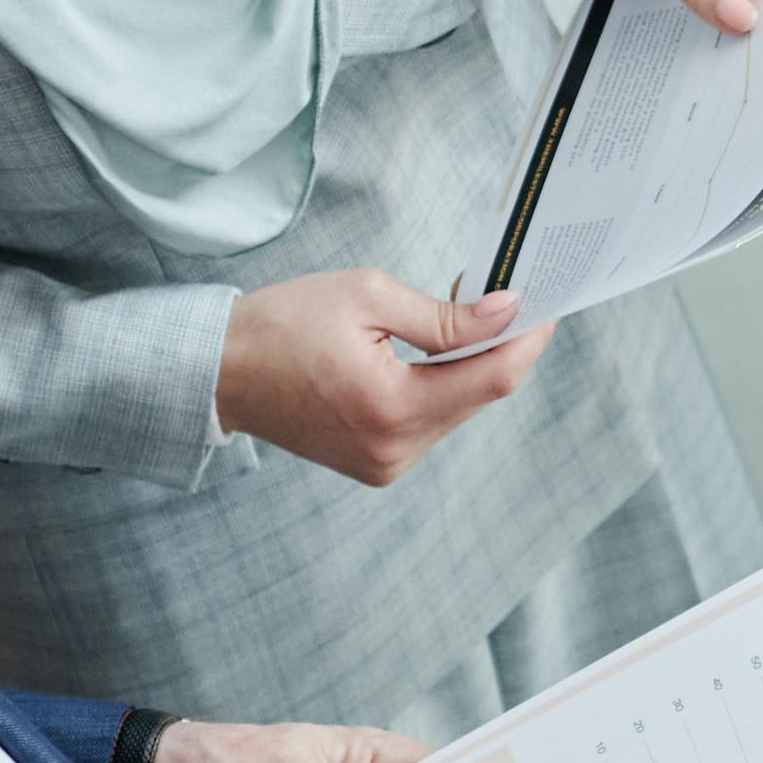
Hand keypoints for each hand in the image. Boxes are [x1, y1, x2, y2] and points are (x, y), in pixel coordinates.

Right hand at [218, 271, 547, 486]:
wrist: (215, 373)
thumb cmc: (280, 325)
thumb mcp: (366, 297)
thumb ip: (444, 315)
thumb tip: (505, 313)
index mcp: (391, 409)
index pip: (492, 379)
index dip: (527, 340)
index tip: (547, 304)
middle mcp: (394, 449)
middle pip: (480, 397)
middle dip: (501, 347)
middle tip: (506, 298)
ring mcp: (384, 464)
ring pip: (458, 410)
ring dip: (472, 367)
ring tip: (467, 319)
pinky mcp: (375, 465)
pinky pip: (430, 422)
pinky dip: (442, 386)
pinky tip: (438, 354)